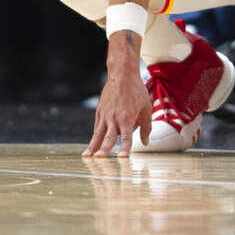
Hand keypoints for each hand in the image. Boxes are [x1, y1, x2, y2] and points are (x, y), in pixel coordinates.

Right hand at [84, 32, 152, 157]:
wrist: (122, 75)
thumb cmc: (136, 91)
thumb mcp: (146, 107)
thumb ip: (146, 126)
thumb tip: (146, 143)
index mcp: (127, 117)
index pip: (127, 137)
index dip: (125, 148)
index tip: (122, 158)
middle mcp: (114, 117)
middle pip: (109, 137)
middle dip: (104, 149)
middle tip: (100, 159)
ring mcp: (105, 114)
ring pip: (98, 133)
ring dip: (93, 145)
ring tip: (87, 156)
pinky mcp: (100, 111)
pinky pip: (97, 126)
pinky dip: (95, 135)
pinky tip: (93, 144)